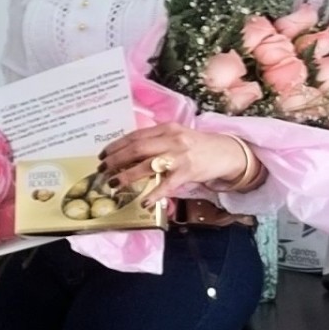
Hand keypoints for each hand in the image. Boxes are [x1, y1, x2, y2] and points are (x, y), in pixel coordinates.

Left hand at [98, 124, 258, 207]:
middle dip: (116, 160)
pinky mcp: (188, 172)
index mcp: (166, 128)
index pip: (136, 135)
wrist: (225, 152)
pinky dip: (154, 193)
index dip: (117, 145)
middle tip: (102, 170)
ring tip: (114, 183)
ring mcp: (179, 155)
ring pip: (147, 165)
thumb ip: (156, 141)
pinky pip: (167, 185)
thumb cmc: (197, 146)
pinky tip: (144, 201)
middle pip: (136, 148)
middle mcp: (171, 139)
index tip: (103, 155)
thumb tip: (129, 153)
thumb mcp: (176, 136)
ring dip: (127, 176)